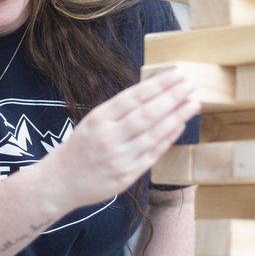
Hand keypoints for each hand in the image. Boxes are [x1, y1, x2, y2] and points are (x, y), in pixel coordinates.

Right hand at [50, 67, 198, 211]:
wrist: (61, 182)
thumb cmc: (81, 146)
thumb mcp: (93, 121)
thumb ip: (119, 110)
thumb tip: (153, 91)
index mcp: (99, 118)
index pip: (134, 97)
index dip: (158, 85)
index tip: (177, 74)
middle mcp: (109, 137)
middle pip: (147, 114)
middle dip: (172, 97)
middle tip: (191, 84)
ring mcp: (119, 158)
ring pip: (154, 134)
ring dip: (177, 117)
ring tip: (193, 103)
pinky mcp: (127, 176)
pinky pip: (153, 154)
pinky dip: (169, 138)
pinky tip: (180, 125)